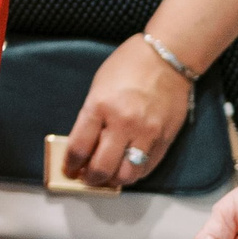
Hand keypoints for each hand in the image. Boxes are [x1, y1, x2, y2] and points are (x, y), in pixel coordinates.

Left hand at [62, 35, 189, 187]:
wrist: (168, 57)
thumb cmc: (129, 65)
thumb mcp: (98, 86)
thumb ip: (91, 117)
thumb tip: (85, 145)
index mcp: (100, 106)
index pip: (79, 147)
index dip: (71, 164)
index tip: (69, 169)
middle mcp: (123, 123)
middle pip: (102, 167)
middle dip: (90, 178)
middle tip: (87, 178)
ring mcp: (146, 133)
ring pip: (127, 175)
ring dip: (114, 181)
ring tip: (108, 176)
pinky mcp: (165, 139)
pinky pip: (148, 168)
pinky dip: (134, 174)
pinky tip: (126, 168)